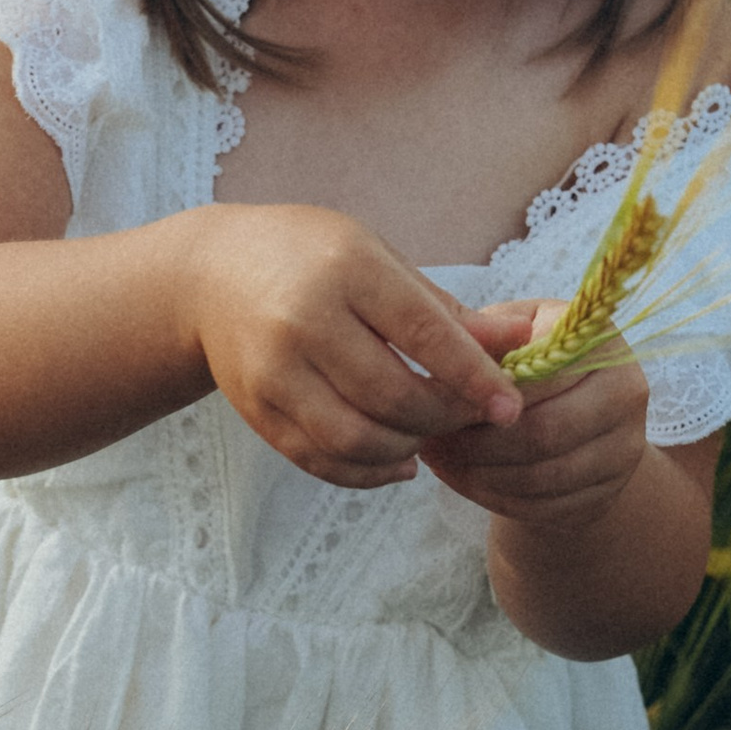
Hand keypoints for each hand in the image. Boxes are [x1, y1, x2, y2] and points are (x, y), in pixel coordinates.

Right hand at [175, 207, 522, 490]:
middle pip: (393, 397)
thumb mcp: (377, 261)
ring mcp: (274, 372)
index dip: (474, 377)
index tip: (511, 406)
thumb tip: (520, 343)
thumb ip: (444, 310)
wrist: (210, 275)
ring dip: (408, 447)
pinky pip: (324, 461)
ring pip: (358, 439)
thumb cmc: (309, 258)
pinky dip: (370, 471)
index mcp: (346, 271)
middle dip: (446, 418)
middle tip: (471, 418)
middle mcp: (304, 321)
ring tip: (429, 433)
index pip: (424, 335)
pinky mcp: (257, 412)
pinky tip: (397, 458)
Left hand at [418, 299, 652, 527]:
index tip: (436, 399)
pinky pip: (543, 506)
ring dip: (478, 474)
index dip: (485, 393)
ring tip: (438, 458)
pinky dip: (492, 496)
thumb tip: (449, 347)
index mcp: (600, 342)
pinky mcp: (607, 493)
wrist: (574, 414)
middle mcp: (625, 393)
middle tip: (430, 437)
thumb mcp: (511, 335)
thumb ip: (485, 337)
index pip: (542, 376)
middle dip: (476, 442)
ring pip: (540, 477)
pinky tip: (462, 478)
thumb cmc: (531, 363)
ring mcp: (623, 449)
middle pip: (543, 433)